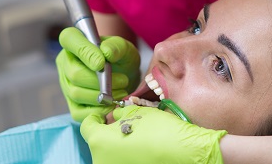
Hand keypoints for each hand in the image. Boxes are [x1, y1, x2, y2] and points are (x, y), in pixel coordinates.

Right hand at [55, 27, 140, 121]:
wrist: (126, 75)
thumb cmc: (121, 58)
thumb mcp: (124, 47)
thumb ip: (116, 46)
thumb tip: (106, 53)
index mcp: (74, 40)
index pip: (69, 39)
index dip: (85, 52)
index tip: (102, 63)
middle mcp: (65, 62)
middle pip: (74, 74)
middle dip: (101, 81)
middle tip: (123, 81)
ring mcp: (66, 84)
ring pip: (76, 93)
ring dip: (102, 96)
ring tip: (121, 92)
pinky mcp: (72, 104)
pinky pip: (78, 112)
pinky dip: (97, 111)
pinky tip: (111, 105)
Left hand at [81, 105, 226, 163]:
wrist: (185, 153)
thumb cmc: (160, 131)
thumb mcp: (137, 112)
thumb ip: (119, 114)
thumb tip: (113, 117)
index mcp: (98, 142)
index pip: (87, 126)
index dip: (96, 118)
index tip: (104, 115)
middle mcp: (101, 161)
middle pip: (98, 143)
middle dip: (109, 133)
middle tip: (126, 125)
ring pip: (110, 155)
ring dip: (118, 146)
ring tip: (137, 139)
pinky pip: (122, 163)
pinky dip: (128, 158)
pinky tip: (143, 151)